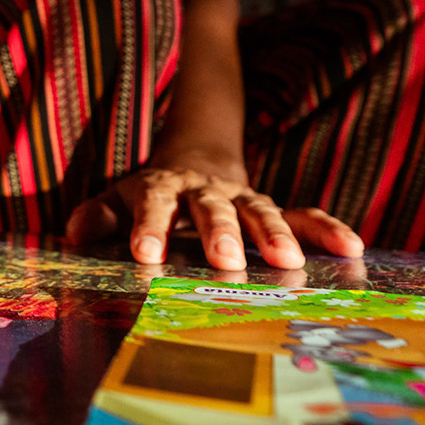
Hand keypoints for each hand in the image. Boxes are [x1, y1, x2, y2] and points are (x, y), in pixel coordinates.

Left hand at [65, 150, 362, 270]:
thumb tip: (72, 233)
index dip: (148, 227)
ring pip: (262, 210)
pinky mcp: (276, 209)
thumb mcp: (117, 200)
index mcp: (162, 188)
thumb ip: (97, 215)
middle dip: (220, 232)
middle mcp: (206, 191)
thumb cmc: (150, 195)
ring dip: (276, 234)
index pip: (153, 204)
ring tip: (290, 261)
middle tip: (226, 261)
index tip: (144, 254)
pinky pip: (306, 216)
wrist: (196, 163)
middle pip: (214, 208)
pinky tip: (352, 246)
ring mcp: (244, 198)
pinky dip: (328, 228)